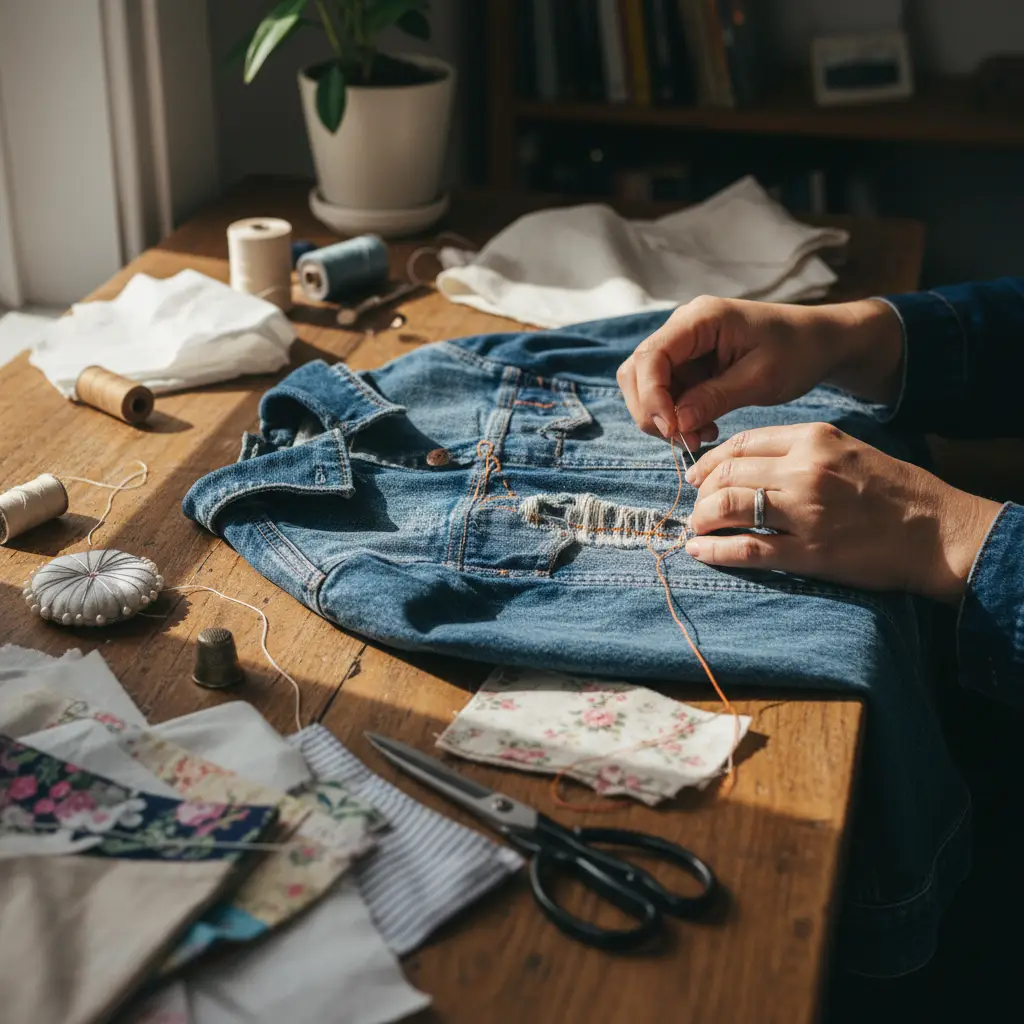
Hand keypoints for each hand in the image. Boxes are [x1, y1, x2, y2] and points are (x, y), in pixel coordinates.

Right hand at [616, 295, 904, 446]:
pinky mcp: (689, 364)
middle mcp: (683, 327)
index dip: (652, 397)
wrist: (819, 343)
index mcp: (701, 319)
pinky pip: (666, 394)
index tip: (673, 430)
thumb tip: (675, 424)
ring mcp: (683, 346)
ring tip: (699, 436)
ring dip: (664, 418)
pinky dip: (677, 417)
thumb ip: (713, 398)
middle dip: (652, 411)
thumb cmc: (798, 352)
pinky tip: (704, 428)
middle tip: (685, 439)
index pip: (651, 357)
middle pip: (638, 372)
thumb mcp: (760, 378)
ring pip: (646, 386)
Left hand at [684, 423, 1001, 603]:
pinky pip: (746, 550)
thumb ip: (798, 450)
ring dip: (702, 519)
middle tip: (696, 507)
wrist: (937, 531)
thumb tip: (745, 461)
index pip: (741, 443)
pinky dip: (715, 552)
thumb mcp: (846, 449)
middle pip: (728, 474)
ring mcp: (805, 512)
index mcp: (813, 439)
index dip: (709, 461)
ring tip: (696, 528)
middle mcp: (805, 470)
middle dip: (702, 492)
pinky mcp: (809, 552)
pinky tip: (699, 552)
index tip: (697, 476)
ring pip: (729, 507)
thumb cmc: (892, 490)